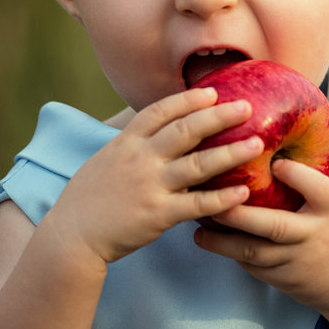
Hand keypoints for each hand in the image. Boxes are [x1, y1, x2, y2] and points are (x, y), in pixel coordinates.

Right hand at [40, 87, 265, 266]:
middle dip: (218, 116)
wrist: (70, 236)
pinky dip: (222, 198)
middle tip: (246, 105)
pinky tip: (244, 192)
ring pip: (197, 164)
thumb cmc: (88, 199)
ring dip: (230, 152)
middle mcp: (140, 159)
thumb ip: (132, 145)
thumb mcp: (105, 160)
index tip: (212, 91)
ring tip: (257, 143)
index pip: (159, 111)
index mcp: (126, 143)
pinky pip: (197, 204)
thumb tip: (155, 130)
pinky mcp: (159, 214)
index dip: (187, 100)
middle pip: (185, 130)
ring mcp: (150, 186)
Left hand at [193, 145, 328, 313]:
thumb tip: (327, 128)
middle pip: (273, 227)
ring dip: (222, 238)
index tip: (275, 161)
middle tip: (214, 195)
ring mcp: (293, 261)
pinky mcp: (279, 278)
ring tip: (196, 219)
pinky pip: (249, 265)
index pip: (319, 191)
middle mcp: (311, 237)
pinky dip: (227, 251)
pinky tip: (205, 236)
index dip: (298, 176)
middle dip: (241, 213)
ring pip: (252, 252)